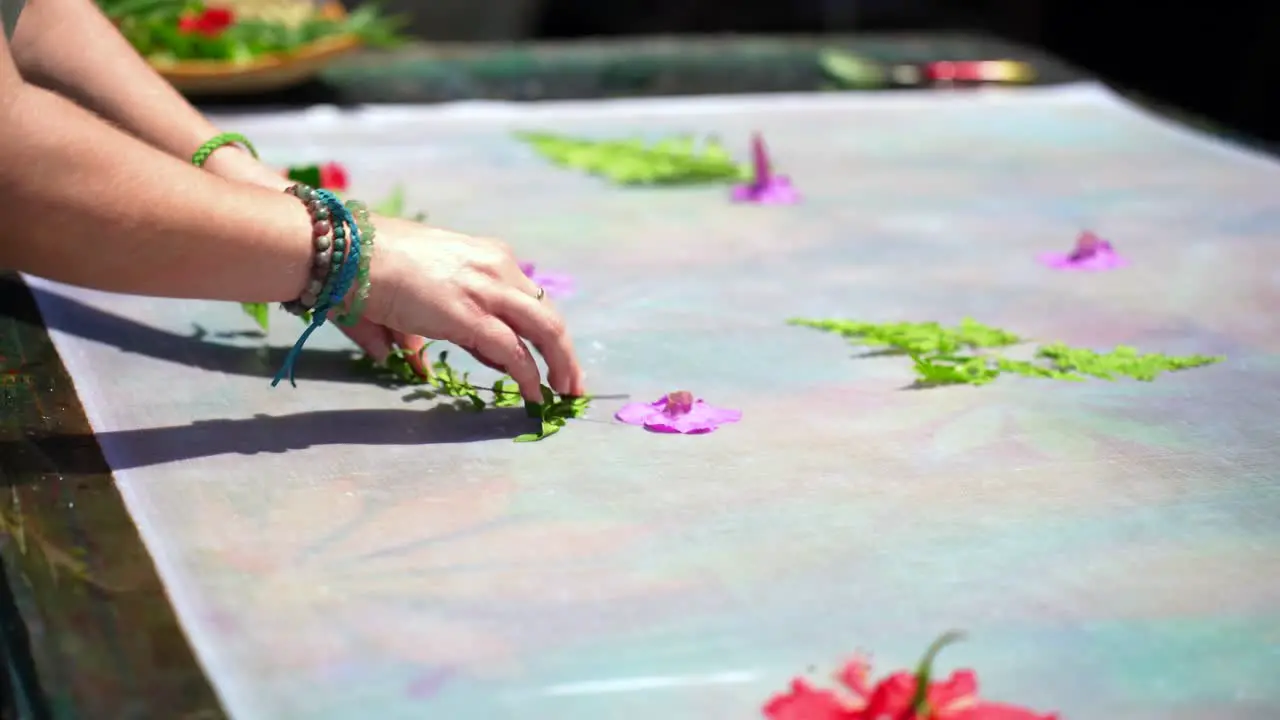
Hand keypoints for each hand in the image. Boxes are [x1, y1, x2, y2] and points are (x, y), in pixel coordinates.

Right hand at [361, 215, 585, 402]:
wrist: (344, 251)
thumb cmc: (362, 268)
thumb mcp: (406, 293)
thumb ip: (410, 329)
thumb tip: (404, 358)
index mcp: (483, 255)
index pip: (523, 298)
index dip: (534, 333)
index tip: (538, 360)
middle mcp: (495, 267)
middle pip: (547, 313)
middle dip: (563, 350)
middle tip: (570, 381)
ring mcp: (487, 290)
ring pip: (547, 330)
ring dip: (562, 365)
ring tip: (566, 393)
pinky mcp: (472, 316)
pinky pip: (515, 353)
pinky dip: (531, 377)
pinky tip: (535, 396)